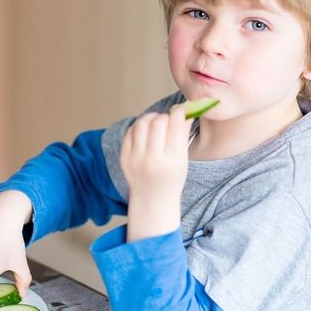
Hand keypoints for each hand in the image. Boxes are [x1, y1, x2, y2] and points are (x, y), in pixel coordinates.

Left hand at [120, 106, 192, 241]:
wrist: (152, 200)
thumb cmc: (171, 179)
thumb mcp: (183, 160)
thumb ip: (183, 135)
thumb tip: (185, 110)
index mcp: (172, 161)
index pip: (175, 126)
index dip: (178, 113)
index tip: (180, 110)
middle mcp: (153, 160)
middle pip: (158, 123)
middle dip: (165, 116)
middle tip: (168, 119)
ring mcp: (136, 159)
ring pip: (142, 124)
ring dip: (150, 117)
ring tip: (156, 121)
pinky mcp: (124, 157)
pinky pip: (130, 132)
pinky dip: (139, 126)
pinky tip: (145, 129)